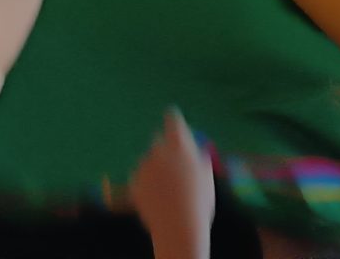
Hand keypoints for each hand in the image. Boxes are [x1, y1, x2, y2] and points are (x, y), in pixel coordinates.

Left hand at [129, 110, 216, 258]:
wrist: (179, 226)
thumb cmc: (199, 201)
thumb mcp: (206, 176)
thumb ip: (199, 159)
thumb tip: (197, 152)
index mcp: (179, 144)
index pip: (173, 120)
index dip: (172, 118)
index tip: (171, 114)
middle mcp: (159, 150)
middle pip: (158, 140)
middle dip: (163, 148)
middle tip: (171, 164)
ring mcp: (144, 166)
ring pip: (148, 162)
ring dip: (153, 169)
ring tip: (166, 191)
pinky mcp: (133, 183)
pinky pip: (138, 179)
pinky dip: (144, 184)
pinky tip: (155, 198)